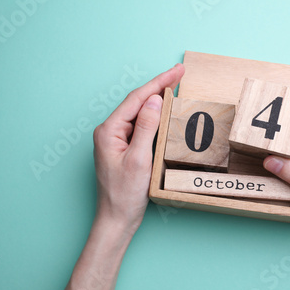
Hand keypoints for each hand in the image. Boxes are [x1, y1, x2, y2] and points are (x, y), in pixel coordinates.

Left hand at [93, 63, 184, 235]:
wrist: (116, 219)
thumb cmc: (124, 194)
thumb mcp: (139, 159)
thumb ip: (146, 128)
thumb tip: (155, 100)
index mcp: (109, 131)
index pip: (137, 99)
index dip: (159, 82)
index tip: (176, 70)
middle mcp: (110, 132)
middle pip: (138, 102)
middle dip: (159, 86)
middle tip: (179, 73)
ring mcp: (117, 140)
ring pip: (140, 113)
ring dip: (157, 99)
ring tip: (174, 86)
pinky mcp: (124, 149)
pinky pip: (141, 126)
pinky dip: (155, 117)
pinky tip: (164, 112)